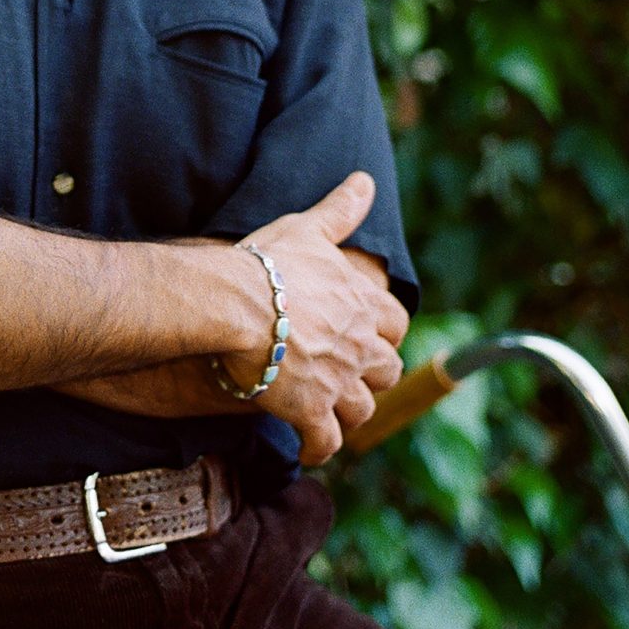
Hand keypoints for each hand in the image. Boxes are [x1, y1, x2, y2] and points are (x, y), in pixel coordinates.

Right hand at [217, 172, 407, 464]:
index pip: (397, 324)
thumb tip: (365, 180)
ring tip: (331, 413)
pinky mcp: (310, 410)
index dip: (387, 333)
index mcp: (364, 303)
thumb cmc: (267, 263)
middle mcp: (360, 345)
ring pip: (362, 410)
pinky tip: (309, 448)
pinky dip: (320, 448)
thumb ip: (340, 210)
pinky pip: (325, 441)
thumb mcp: (307, 228)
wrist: (231, 304)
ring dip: (349, 413)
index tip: (373, 337)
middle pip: (387, 371)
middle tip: (352, 377)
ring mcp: (338, 381)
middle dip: (373, 376)